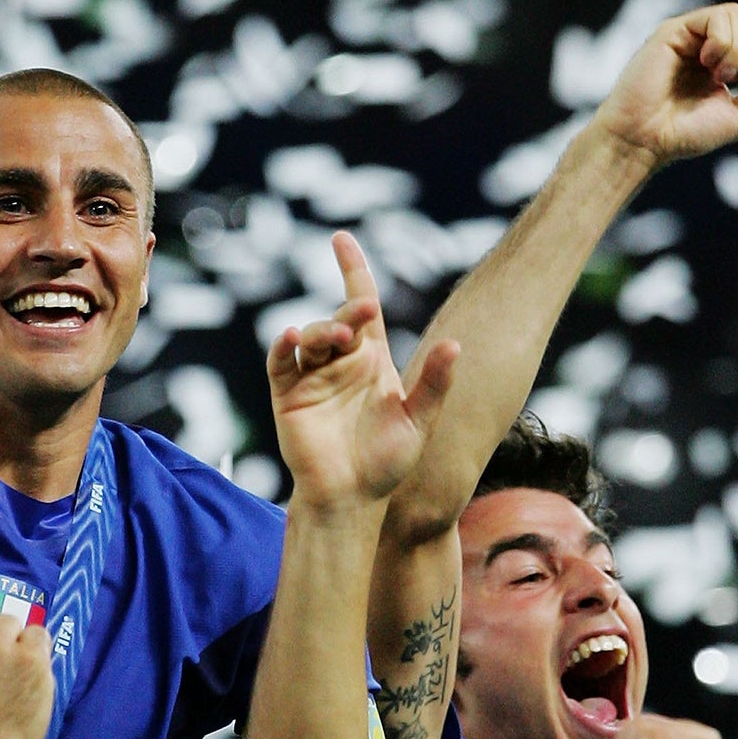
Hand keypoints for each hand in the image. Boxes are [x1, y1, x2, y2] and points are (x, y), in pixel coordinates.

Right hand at [267, 233, 459, 506]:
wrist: (351, 499)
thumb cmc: (387, 463)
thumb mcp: (419, 421)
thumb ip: (434, 384)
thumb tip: (456, 345)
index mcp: (372, 360)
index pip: (362, 304)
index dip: (352, 270)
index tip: (341, 239)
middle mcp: (341, 362)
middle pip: (339, 318)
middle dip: (349, 310)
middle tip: (362, 314)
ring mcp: (312, 376)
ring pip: (312, 335)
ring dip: (323, 330)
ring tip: (338, 339)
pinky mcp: (288, 395)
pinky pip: (281, 361)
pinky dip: (284, 346)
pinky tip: (292, 337)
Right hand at [590, 4, 737, 167]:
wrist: (645, 140)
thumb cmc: (684, 134)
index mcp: (722, 61)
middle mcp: (705, 43)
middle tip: (729, 77)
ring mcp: (689, 35)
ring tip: (718, 73)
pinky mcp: (674, 31)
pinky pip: (717, 17)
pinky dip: (723, 41)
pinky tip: (707, 62)